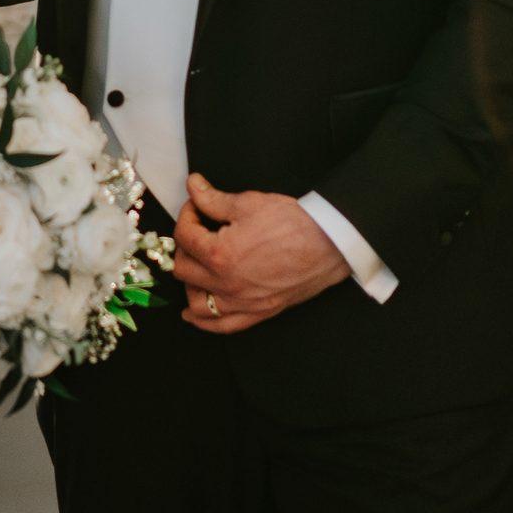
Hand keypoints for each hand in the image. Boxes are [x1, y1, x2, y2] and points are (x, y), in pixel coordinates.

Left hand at [172, 175, 347, 333]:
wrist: (329, 242)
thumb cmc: (294, 223)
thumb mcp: (249, 203)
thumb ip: (213, 198)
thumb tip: (193, 186)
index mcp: (220, 254)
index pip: (184, 236)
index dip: (187, 214)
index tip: (197, 207)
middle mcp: (227, 283)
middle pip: (183, 269)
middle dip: (185, 247)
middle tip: (198, 232)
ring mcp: (242, 302)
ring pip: (196, 304)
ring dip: (189, 285)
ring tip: (194, 268)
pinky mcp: (259, 312)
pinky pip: (222, 326)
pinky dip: (203, 322)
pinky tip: (193, 314)